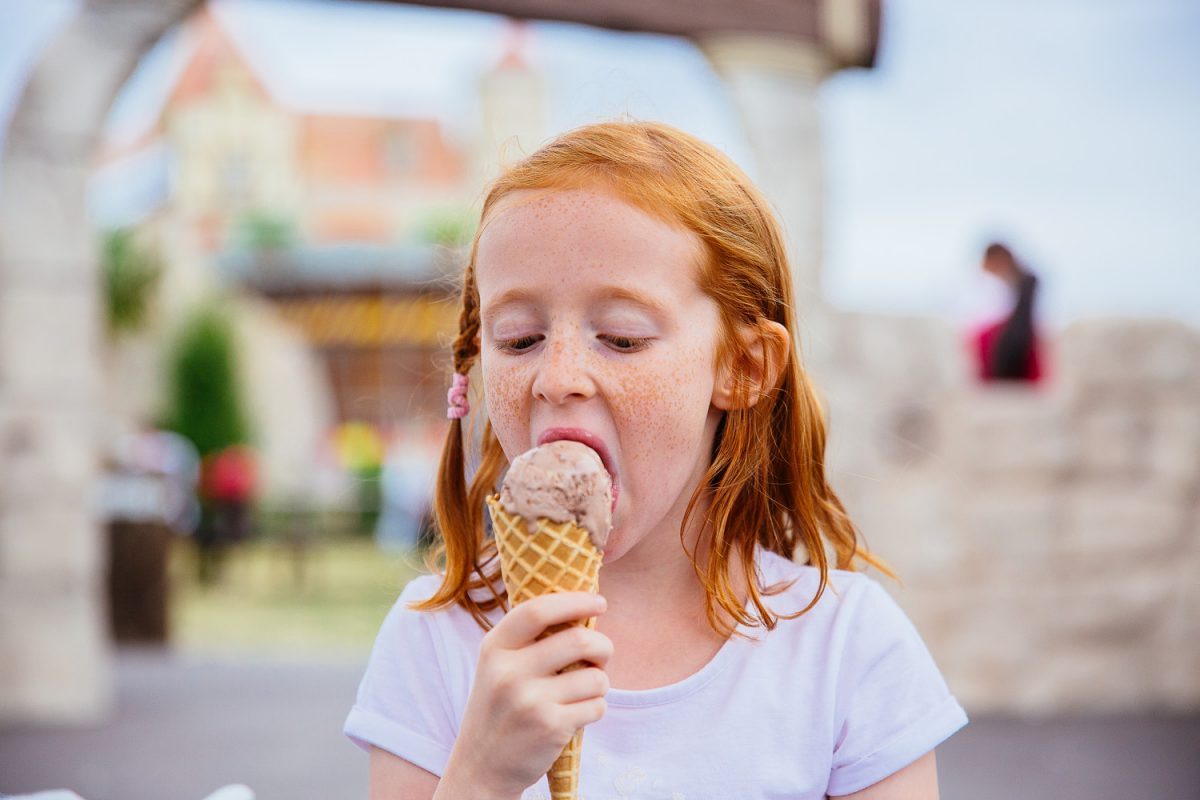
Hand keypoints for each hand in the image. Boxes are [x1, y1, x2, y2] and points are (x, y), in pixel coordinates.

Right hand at [439, 591, 611, 798]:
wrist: (481, 767)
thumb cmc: (500, 708)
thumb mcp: (498, 666)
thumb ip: (529, 639)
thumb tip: (582, 609)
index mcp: (494, 648)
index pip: (538, 610)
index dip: (574, 601)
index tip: (599, 602)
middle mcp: (508, 672)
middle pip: (579, 639)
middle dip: (603, 646)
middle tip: (602, 654)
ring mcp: (529, 701)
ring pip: (596, 677)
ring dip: (600, 683)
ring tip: (583, 692)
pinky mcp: (550, 727)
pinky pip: (597, 706)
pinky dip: (595, 708)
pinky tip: (576, 715)